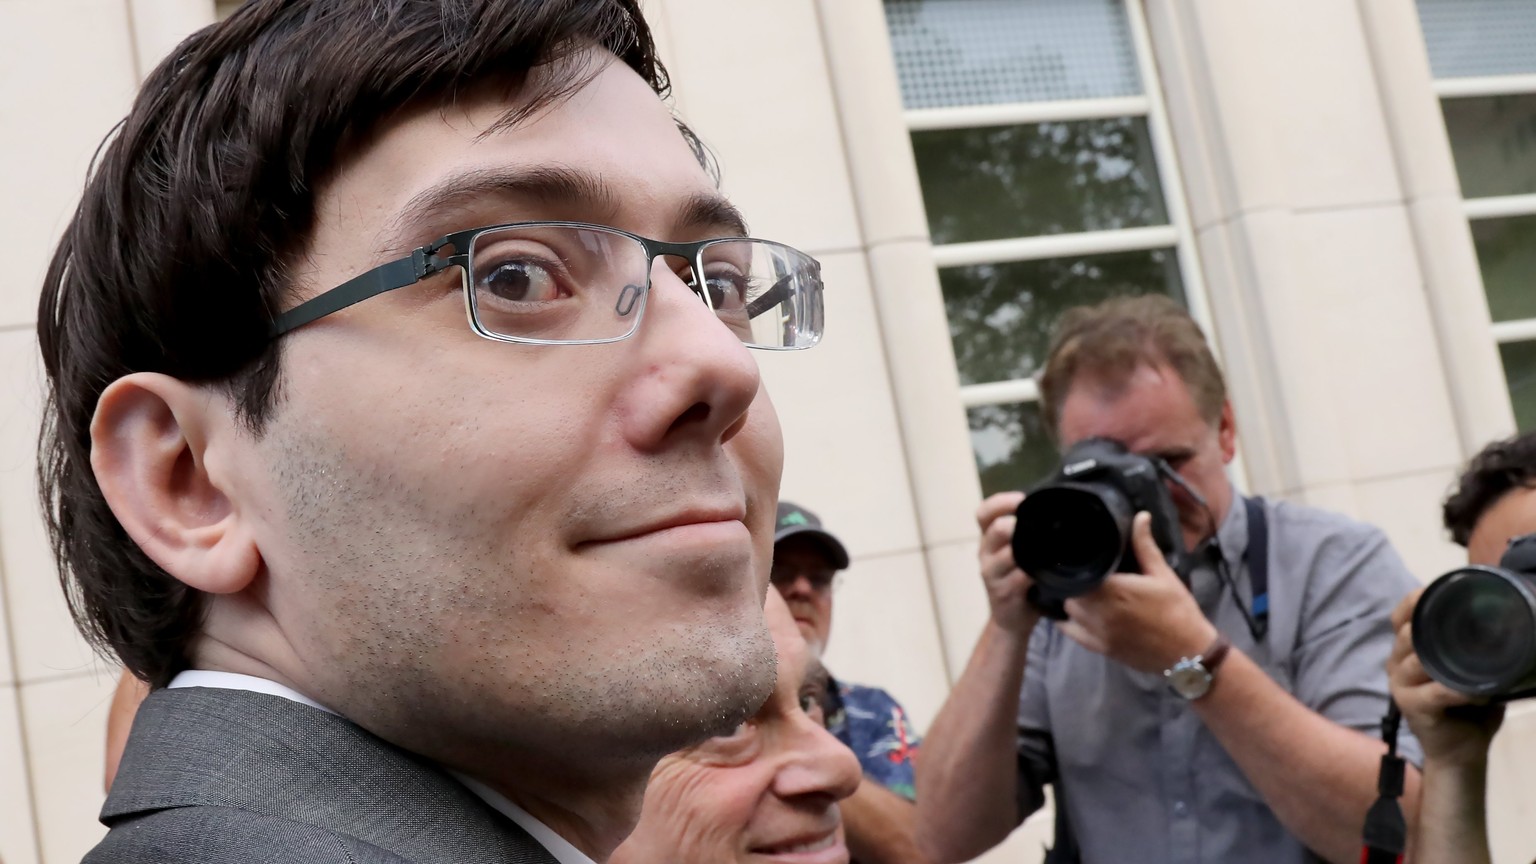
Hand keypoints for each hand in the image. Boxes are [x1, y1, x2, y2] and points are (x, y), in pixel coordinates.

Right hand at [976, 491, 1039, 635]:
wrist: (1012, 617)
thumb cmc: (1019, 577)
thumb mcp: (1018, 552)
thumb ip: (1027, 533)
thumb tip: (1058, 509)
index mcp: (989, 538)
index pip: (984, 513)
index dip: (1001, 502)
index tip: (1022, 499)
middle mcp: (985, 552)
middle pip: (996, 529)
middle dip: (1018, 524)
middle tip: (1040, 524)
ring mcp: (991, 574)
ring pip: (1008, 554)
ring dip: (1029, 549)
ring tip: (1049, 548)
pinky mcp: (1001, 593)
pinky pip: (1019, 578)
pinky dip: (1035, 574)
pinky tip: (1047, 572)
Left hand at [1058, 512, 1217, 674]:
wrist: (1189, 653)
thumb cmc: (1177, 610)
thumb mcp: (1163, 574)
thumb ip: (1145, 546)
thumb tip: (1140, 516)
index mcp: (1114, 591)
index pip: (1078, 574)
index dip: (1074, 565)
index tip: (1078, 556)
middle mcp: (1100, 612)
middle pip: (1069, 591)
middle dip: (1074, 581)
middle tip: (1082, 571)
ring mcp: (1097, 633)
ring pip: (1068, 611)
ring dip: (1071, 600)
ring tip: (1080, 589)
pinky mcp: (1100, 649)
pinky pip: (1071, 633)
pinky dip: (1067, 622)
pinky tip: (1073, 612)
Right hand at [1387, 589, 1502, 765]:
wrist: (1460, 752)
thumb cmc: (1467, 710)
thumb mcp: (1468, 673)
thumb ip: (1472, 652)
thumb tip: (1508, 626)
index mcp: (1407, 651)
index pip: (1399, 617)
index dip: (1412, 602)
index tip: (1432, 591)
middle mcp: (1396, 663)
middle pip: (1407, 633)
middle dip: (1431, 627)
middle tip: (1464, 630)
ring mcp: (1399, 684)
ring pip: (1418, 658)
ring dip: (1448, 661)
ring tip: (1475, 668)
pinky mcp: (1410, 706)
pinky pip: (1435, 691)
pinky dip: (1457, 691)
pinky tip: (1477, 694)